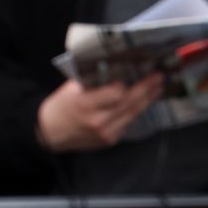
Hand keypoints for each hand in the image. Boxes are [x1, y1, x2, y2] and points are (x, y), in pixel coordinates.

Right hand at [36, 75, 164, 151]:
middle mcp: (97, 121)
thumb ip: (92, 80)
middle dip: (147, 88)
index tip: (134, 73)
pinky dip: (136, 110)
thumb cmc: (60, 106)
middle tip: (159, 77)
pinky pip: (128, 122)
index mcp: (84, 105)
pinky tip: (145, 101)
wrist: (48, 133)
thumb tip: (116, 67)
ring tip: (158, 87)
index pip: (115, 94)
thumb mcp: (70, 89)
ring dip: (148, 99)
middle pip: (129, 103)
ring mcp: (105, 133)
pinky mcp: (109, 140)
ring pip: (133, 114)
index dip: (126, 84)